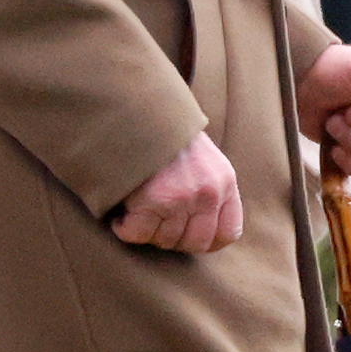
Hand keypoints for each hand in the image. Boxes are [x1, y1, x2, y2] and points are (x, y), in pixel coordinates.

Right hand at [111, 131, 242, 253]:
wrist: (141, 108)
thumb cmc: (168, 135)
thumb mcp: (205, 157)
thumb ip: (210, 189)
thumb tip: (203, 234)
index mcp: (225, 181)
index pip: (228, 233)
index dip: (207, 241)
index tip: (186, 235)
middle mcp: (209, 192)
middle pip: (194, 243)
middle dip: (172, 238)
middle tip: (155, 220)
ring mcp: (183, 197)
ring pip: (165, 240)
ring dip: (147, 230)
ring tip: (138, 209)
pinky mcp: (154, 199)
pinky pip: (137, 234)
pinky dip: (125, 228)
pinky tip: (122, 213)